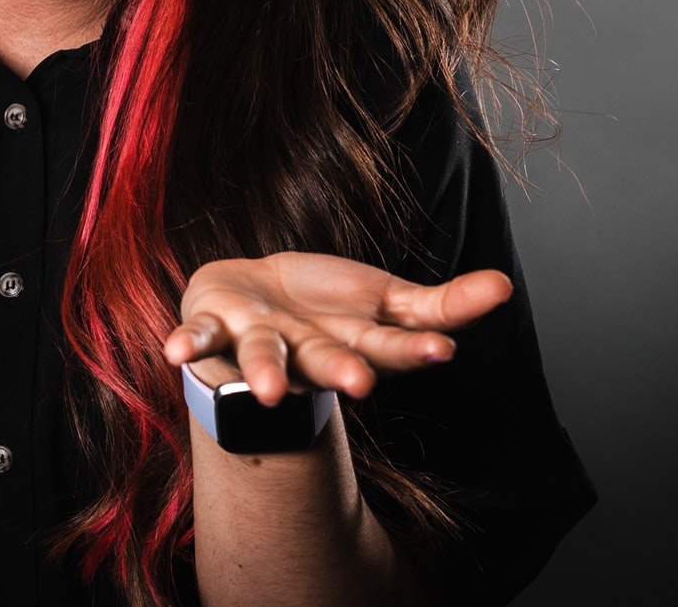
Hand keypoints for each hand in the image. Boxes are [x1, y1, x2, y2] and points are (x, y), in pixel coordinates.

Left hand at [162, 252, 511, 405]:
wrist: (248, 302)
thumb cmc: (326, 308)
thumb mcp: (387, 300)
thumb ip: (444, 303)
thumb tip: (506, 286)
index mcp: (353, 345)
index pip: (390, 348)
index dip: (413, 350)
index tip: (441, 352)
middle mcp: (306, 351)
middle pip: (327, 362)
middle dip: (341, 372)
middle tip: (360, 385)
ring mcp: (258, 340)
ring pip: (264, 357)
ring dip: (263, 372)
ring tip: (262, 391)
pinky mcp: (214, 323)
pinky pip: (198, 336)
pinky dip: (187, 345)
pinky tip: (172, 354)